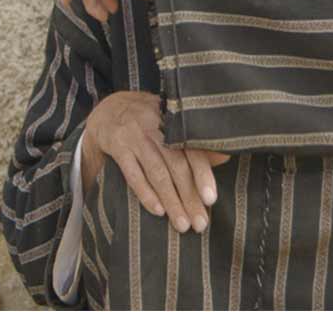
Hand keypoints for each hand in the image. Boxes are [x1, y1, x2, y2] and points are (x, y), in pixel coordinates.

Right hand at [81, 91, 225, 233]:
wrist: (108, 108)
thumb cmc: (148, 121)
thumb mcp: (170, 124)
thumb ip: (193, 143)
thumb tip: (224, 157)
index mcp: (173, 121)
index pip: (192, 149)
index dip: (202, 174)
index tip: (211, 199)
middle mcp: (155, 126)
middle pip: (176, 165)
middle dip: (189, 196)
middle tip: (200, 223)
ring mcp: (135, 136)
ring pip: (156, 172)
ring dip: (171, 201)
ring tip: (182, 224)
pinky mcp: (117, 145)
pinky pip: (132, 174)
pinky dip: (145, 193)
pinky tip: (157, 211)